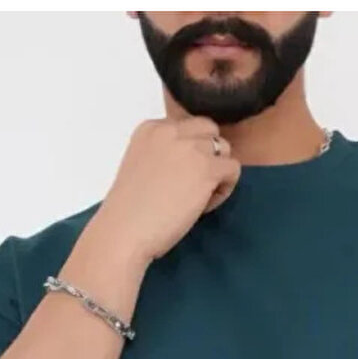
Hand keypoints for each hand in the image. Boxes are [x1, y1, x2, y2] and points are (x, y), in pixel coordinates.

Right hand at [98, 116, 240, 263]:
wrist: (125, 231)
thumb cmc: (128, 210)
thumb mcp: (141, 164)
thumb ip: (163, 153)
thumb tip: (191, 161)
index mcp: (151, 128)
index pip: (187, 127)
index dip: (189, 152)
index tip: (177, 177)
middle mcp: (171, 130)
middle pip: (209, 131)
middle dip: (208, 154)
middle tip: (193, 184)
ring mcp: (191, 147)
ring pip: (224, 149)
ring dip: (216, 172)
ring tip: (197, 197)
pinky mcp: (208, 168)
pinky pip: (233, 170)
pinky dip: (224, 189)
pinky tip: (203, 205)